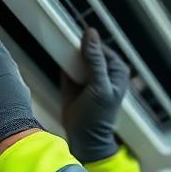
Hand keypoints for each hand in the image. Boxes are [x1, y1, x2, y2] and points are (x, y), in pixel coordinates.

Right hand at [62, 28, 129, 161]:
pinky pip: (67, 64)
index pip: (100, 46)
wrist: (83, 138)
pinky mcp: (74, 80)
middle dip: (76, 45)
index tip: (71, 35)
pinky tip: (55, 55)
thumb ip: (95, 60)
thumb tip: (90, 33)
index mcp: (115, 69)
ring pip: (77, 55)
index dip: (87, 41)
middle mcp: (103, 69)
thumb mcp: (99, 87)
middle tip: (60, 36)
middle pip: (88, 49)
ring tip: (56, 44)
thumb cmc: (97, 115)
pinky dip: (62, 60)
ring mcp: (88, 74)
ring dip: (67, 51)